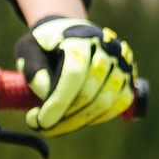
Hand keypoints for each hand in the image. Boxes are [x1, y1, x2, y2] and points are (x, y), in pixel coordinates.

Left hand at [12, 16, 134, 134]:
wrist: (70, 30)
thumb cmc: (46, 44)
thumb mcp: (28, 49)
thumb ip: (33, 69)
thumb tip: (46, 95)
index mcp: (79, 38)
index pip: (73, 75)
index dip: (57, 102)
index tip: (39, 121)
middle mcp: (106, 48)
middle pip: (89, 92)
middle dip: (65, 118)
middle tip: (43, 127)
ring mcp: (121, 62)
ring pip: (105, 102)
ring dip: (79, 121)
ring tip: (58, 125)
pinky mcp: (130, 75)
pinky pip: (119, 103)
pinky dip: (99, 117)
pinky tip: (79, 120)